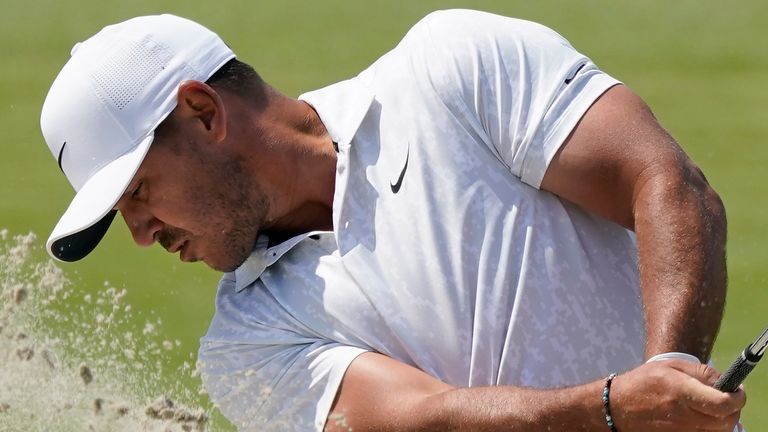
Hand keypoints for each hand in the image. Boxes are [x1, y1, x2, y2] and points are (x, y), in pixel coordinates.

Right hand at [609, 360, 744, 430]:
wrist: (617, 407)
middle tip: (726, 398)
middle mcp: (683, 415)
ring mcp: (681, 431)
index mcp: (680, 391)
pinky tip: (697, 415)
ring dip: (721, 419)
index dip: (737, 397)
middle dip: (732, 409)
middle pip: (726, 421)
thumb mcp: (670, 367)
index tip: (737, 390)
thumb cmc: (643, 382)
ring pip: (718, 430)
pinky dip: (708, 427)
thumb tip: (725, 382)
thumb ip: (700, 372)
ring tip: (708, 406)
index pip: (723, 403)